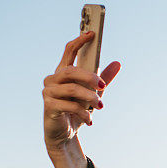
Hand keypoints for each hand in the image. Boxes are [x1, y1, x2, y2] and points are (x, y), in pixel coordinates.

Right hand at [42, 30, 120, 153]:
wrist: (66, 134)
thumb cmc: (77, 110)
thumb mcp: (93, 93)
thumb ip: (103, 78)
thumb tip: (117, 63)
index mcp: (63, 72)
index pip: (69, 51)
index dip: (80, 41)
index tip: (92, 33)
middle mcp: (53, 79)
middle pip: (71, 70)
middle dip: (89, 77)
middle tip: (103, 86)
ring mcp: (48, 92)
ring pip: (71, 88)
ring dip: (89, 97)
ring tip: (100, 107)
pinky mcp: (48, 106)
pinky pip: (69, 105)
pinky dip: (83, 113)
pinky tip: (90, 120)